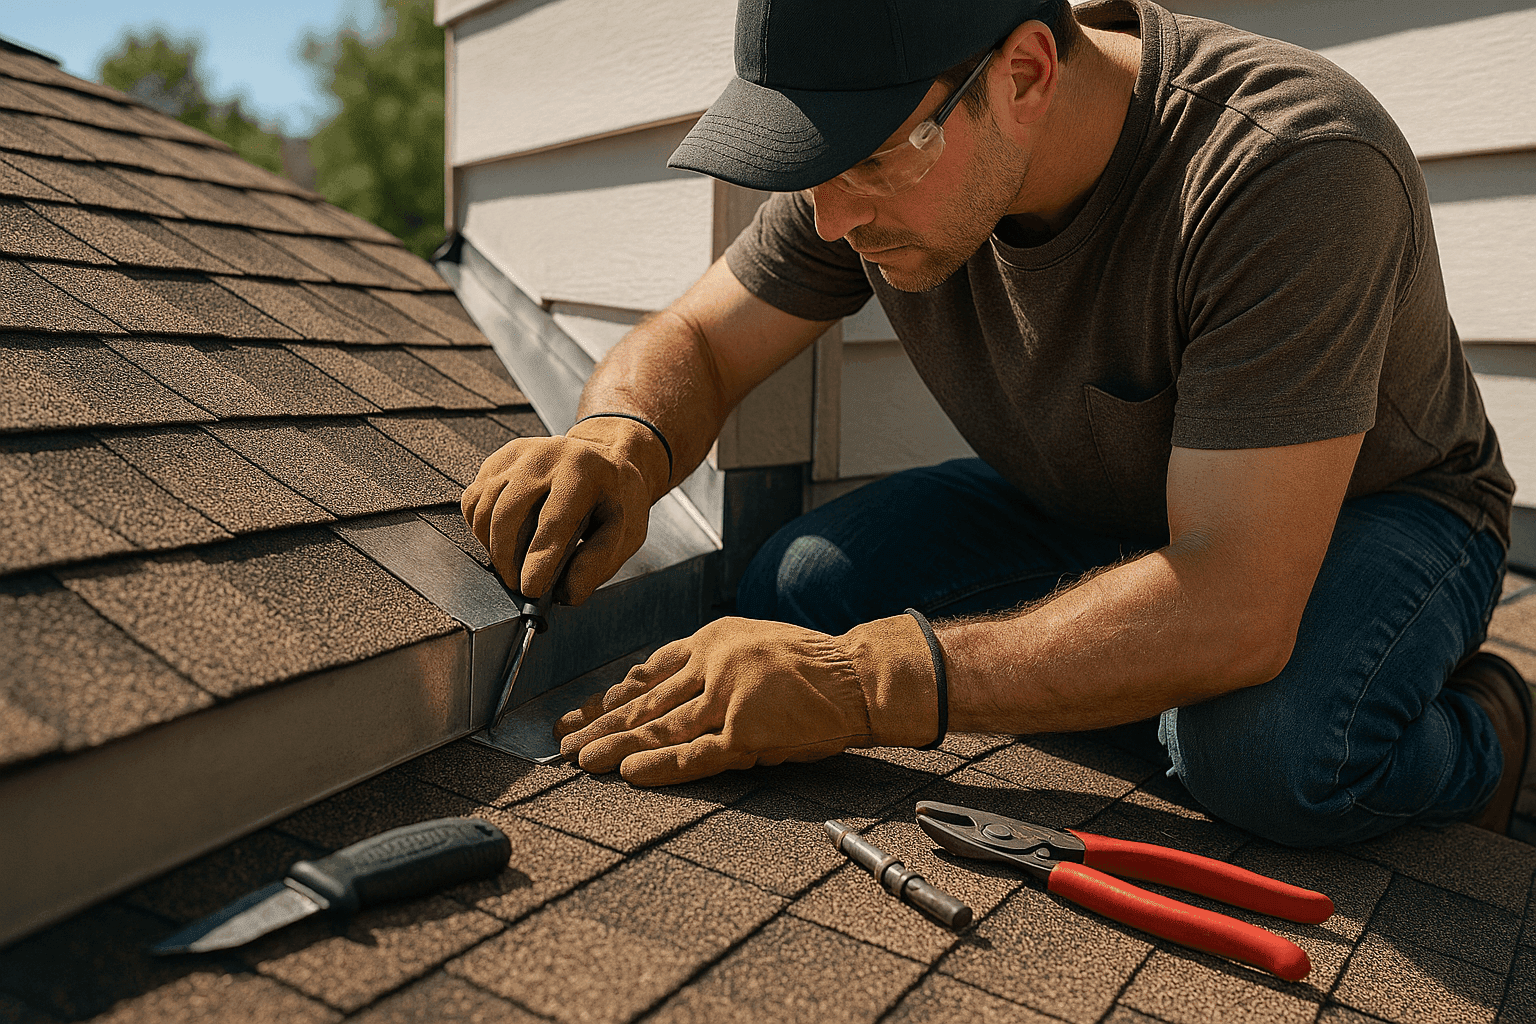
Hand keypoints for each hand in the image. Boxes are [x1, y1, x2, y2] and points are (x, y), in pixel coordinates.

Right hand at [461, 416, 668, 603]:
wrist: (604, 457)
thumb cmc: (616, 498)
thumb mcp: (626, 528)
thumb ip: (599, 561)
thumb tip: (568, 594)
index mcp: (584, 471)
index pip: (553, 522)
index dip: (538, 561)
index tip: (530, 590)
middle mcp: (545, 456)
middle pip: (507, 514)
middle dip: (507, 559)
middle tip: (516, 585)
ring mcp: (517, 455)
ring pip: (484, 508)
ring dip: (491, 546)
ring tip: (510, 565)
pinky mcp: (498, 461)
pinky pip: (473, 500)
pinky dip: (480, 528)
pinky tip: (500, 540)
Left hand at [555, 614, 940, 784]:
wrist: (858, 677)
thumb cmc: (811, 667)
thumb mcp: (750, 646)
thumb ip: (706, 665)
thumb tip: (656, 688)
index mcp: (710, 641)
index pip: (646, 672)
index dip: (609, 696)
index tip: (581, 714)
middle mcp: (712, 663)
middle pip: (643, 700)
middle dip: (599, 724)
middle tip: (562, 742)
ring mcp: (728, 696)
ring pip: (659, 725)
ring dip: (615, 745)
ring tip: (581, 762)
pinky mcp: (747, 730)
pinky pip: (694, 754)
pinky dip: (659, 764)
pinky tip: (629, 772)